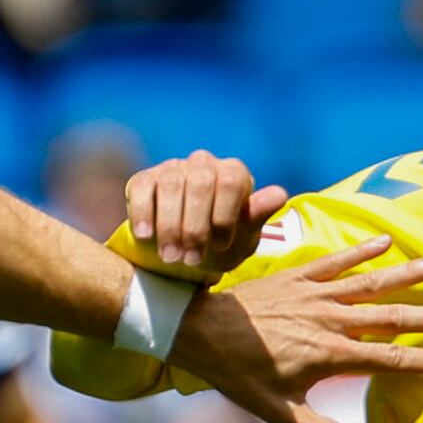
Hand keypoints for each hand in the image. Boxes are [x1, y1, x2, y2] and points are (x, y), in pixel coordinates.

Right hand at [126, 150, 281, 274]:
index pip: (231, 182)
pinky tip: (146, 236)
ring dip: (170, 225)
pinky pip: (142, 187)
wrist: (184, 252)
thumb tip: (279, 195)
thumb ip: (257, 217)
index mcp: (233, 173)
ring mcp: (173, 168)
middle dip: (195, 225)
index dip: (225, 215)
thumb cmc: (220, 244)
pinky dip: (142, 212)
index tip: (219, 246)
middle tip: (191, 259)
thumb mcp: (242, 239)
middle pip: (201, 183)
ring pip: (171, 185)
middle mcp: (204, 163)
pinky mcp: (146, 179)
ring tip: (170, 256)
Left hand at [171, 234, 422, 422]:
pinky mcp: (299, 277)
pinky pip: (336, 261)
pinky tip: (387, 240)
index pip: (389, 360)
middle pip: (393, 319)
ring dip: (410, 272)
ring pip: (372, 283)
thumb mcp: (278, 412)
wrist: (200, 332)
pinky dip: (362, 250)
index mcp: (330, 356)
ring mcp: (315, 296)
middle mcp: (329, 322)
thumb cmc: (238, 376)